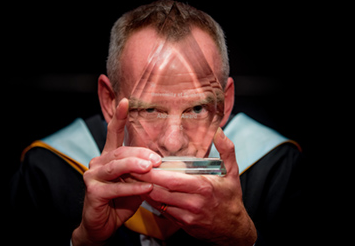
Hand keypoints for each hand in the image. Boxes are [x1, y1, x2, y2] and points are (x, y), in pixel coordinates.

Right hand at [72, 98, 161, 245]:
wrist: (102, 226)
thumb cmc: (120, 201)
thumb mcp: (135, 183)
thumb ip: (142, 171)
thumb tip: (161, 162)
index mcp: (108, 157)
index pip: (113, 133)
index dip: (119, 116)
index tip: (126, 101)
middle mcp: (98, 162)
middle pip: (120, 151)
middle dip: (141, 153)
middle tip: (157, 159)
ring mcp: (93, 176)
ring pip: (116, 166)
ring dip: (136, 166)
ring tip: (151, 167)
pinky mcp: (93, 191)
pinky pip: (116, 187)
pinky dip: (133, 187)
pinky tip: (146, 187)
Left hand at [132, 127, 256, 244]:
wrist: (233, 230)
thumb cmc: (231, 199)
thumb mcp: (233, 173)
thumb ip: (226, 150)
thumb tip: (218, 130)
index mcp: (203, 187)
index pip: (173, 180)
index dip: (154, 173)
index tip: (142, 162)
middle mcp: (193, 203)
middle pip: (160, 191)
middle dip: (142, 179)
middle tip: (129, 168)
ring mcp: (186, 215)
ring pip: (158, 202)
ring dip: (143, 190)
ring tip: (130, 177)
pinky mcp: (181, 224)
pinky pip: (162, 211)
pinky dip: (151, 200)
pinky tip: (142, 190)